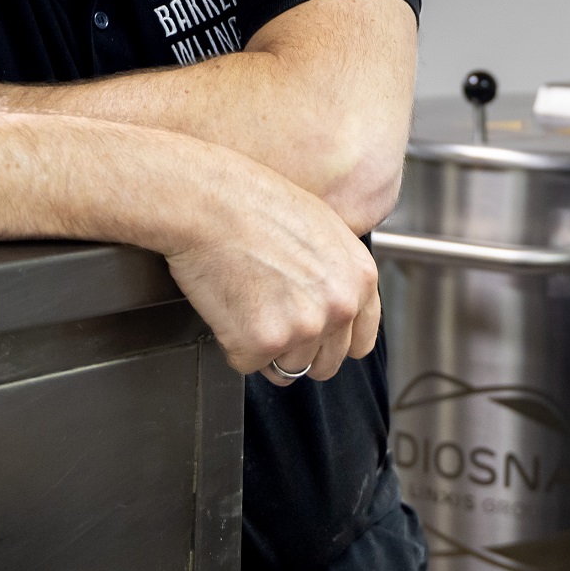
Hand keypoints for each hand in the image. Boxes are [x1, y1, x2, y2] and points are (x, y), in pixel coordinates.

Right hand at [163, 157, 381, 383]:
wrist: (209, 201)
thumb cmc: (254, 203)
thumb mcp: (322, 227)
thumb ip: (337, 273)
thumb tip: (329, 302)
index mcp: (360, 279)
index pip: (360, 342)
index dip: (332, 342)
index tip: (314, 337)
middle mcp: (340, 307)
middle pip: (325, 363)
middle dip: (297, 349)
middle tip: (269, 317)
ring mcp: (304, 328)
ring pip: (286, 369)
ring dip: (264, 348)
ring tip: (246, 303)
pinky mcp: (263, 342)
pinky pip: (246, 363)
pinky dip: (231, 343)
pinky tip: (227, 306)